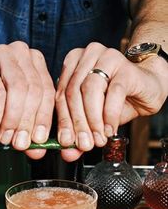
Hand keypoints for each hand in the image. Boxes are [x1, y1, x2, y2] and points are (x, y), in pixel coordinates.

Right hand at [0, 41, 55, 158]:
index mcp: (36, 63)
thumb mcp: (11, 117)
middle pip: (35, 92)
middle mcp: (23, 53)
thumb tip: (38, 151)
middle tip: (21, 144)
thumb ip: (26, 132)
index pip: (49, 93)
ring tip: (6, 139)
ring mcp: (4, 54)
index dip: (45, 119)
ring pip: (19, 91)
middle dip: (28, 122)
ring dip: (13, 120)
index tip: (39, 141)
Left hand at [56, 42, 167, 161]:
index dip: (63, 121)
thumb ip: (79, 132)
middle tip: (84, 144)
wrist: (147, 88)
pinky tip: (109, 130)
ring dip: (93, 119)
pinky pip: (113, 92)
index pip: (60, 94)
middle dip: (77, 123)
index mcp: (72, 63)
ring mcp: (107, 58)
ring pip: (90, 90)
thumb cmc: (117, 100)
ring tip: (98, 138)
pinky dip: (109, 115)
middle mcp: (87, 55)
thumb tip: (68, 153)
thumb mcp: (93, 117)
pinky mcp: (126, 67)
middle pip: (73, 92)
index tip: (66, 142)